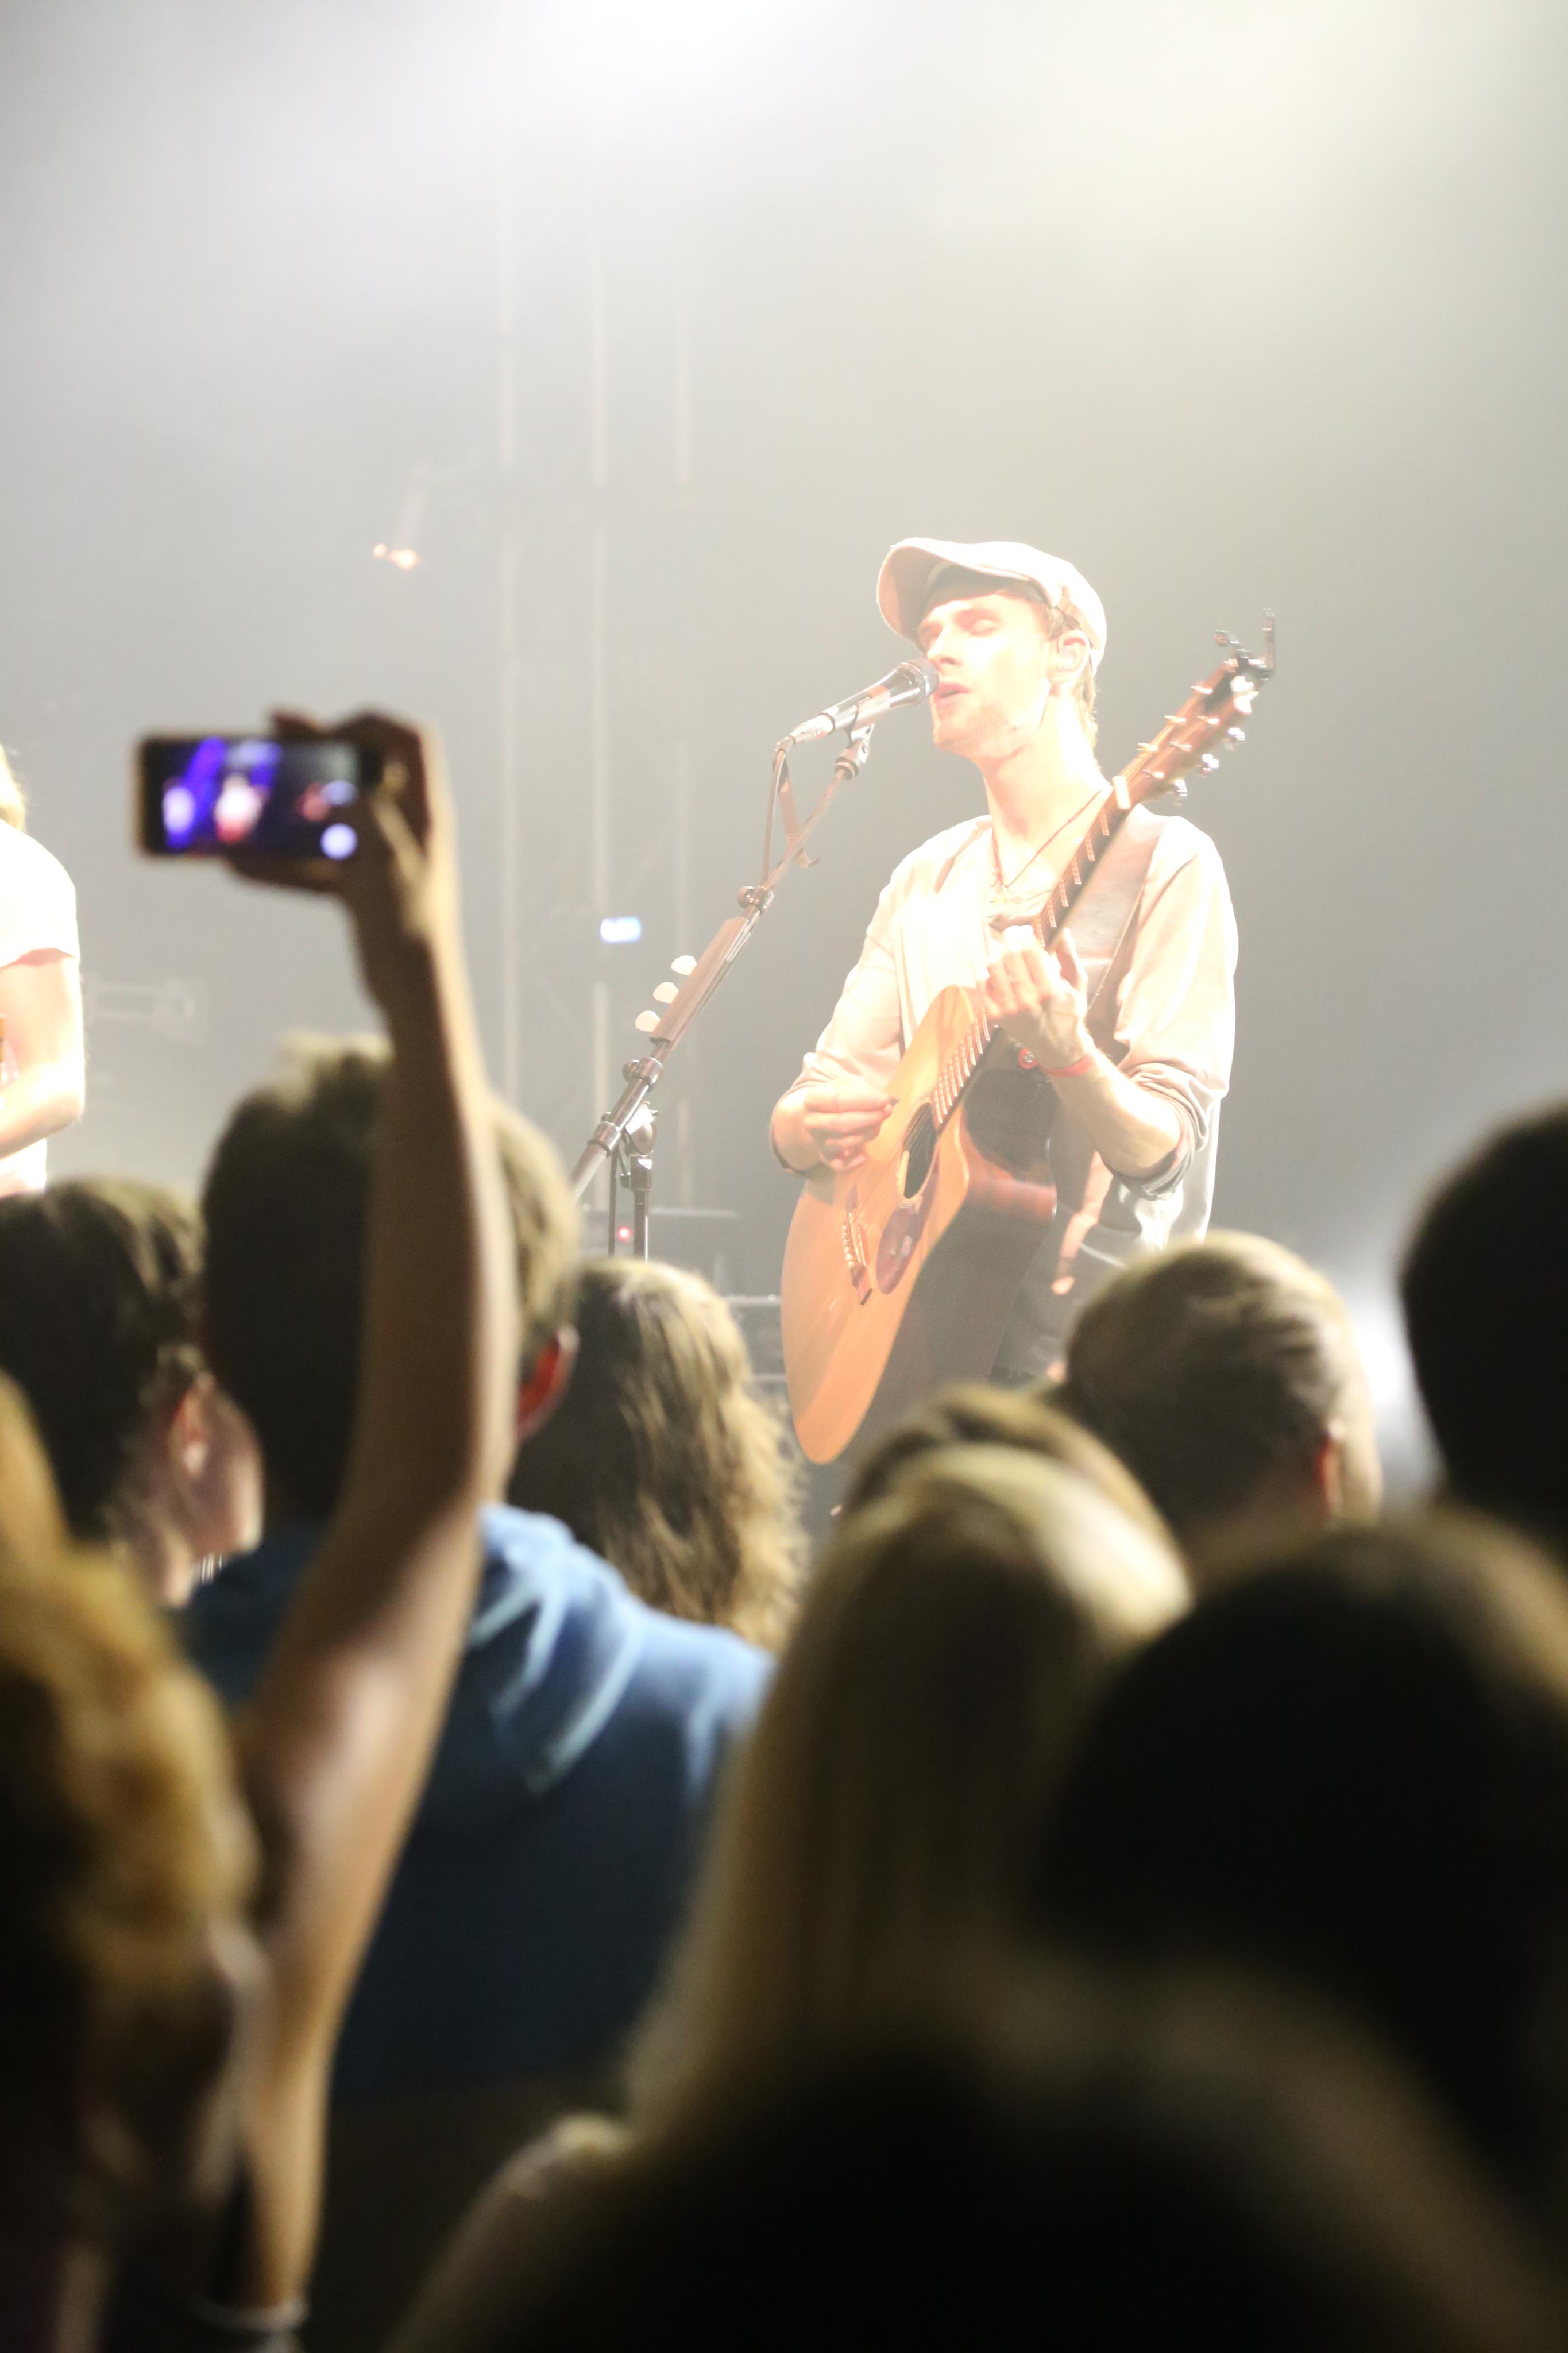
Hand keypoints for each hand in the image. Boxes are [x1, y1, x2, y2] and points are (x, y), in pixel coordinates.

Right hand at [229, 711, 459, 1016]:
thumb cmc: (408, 927)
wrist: (413, 992)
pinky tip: (235, 866)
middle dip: (312, 751)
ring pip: (329, 815)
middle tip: (269, 734)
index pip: (409, 741)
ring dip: (287, 805)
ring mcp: (381, 856)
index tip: (328, 733)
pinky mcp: (361, 888)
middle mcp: (405, 827)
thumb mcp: (384, 863)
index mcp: (423, 812)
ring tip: (242, 795)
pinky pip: (315, 863)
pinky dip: (279, 862)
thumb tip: (337, 790)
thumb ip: (365, 818)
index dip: (370, 724)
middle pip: (359, 770)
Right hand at [785, 1080, 897, 1173]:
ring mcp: (818, 1142)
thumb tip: (883, 1102)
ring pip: (845, 1143)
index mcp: (813, 1100)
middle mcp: (811, 1123)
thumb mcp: (847, 1086)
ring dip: (868, 1134)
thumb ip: (863, 1091)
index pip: (838, 1101)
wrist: (817, 1117)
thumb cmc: (836, 1099)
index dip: (864, 1101)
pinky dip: (854, 1163)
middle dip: (868, 1119)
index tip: (885, 1099)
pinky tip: (864, 1153)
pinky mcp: (826, 1158)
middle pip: (840, 1124)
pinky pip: (840, 1166)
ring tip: (879, 1124)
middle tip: (887, 1112)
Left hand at [984, 925, 1090, 1068]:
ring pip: (993, 967)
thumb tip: (1062, 930)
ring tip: (1003, 950)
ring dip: (997, 952)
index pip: (1029, 950)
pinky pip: (982, 985)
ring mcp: (1009, 1009)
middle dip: (1010, 938)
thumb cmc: (1070, 1012)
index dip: (1024, 934)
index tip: (1025, 930)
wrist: (1058, 1047)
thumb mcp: (1078, 983)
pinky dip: (986, 972)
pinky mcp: (996, 1016)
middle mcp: (1027, 1000)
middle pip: (1009, 955)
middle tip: (1012, 934)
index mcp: (1050, 990)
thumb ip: (1069, 956)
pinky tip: (995, 970)